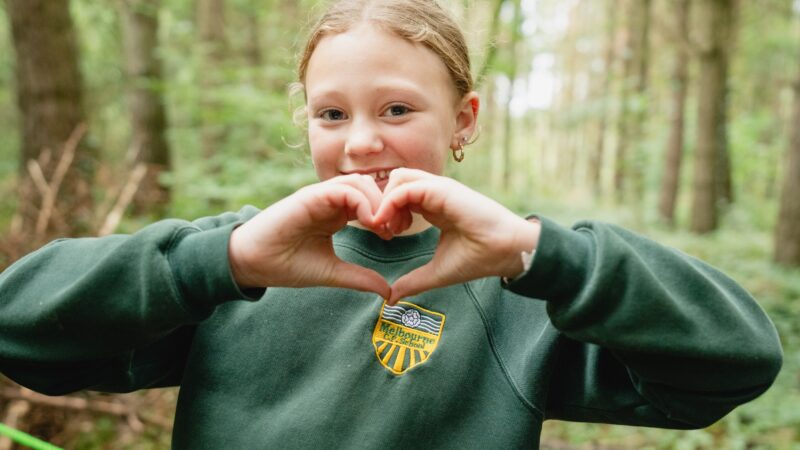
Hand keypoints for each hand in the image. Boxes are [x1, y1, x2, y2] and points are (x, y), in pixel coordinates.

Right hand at [229, 174, 391, 297]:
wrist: (251, 263)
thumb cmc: (286, 265)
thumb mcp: (332, 273)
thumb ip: (359, 277)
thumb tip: (388, 291)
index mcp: (336, 214)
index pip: (371, 201)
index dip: (388, 214)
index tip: (394, 235)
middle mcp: (330, 201)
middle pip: (371, 187)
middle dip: (388, 205)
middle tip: (393, 229)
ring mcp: (320, 196)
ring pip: (360, 182)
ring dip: (377, 201)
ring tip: (381, 227)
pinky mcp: (310, 196)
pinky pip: (343, 188)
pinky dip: (361, 201)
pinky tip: (368, 221)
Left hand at [373, 168, 539, 303]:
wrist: (505, 251)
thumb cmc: (478, 258)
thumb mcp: (437, 272)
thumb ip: (413, 281)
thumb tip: (391, 298)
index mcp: (434, 206)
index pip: (400, 196)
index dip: (387, 213)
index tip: (389, 237)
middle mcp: (434, 193)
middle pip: (395, 182)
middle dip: (382, 204)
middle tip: (387, 232)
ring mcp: (438, 188)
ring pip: (398, 178)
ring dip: (385, 201)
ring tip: (391, 228)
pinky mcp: (441, 189)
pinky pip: (405, 187)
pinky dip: (390, 203)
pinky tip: (393, 226)